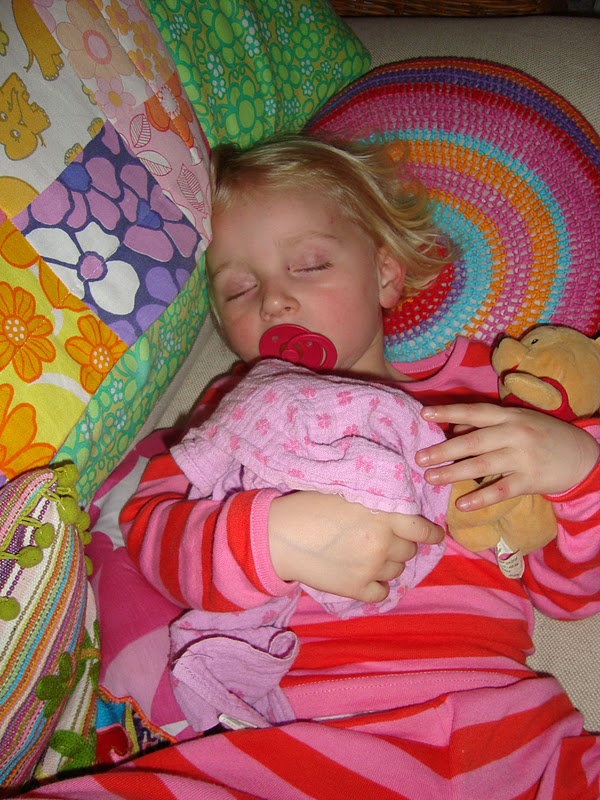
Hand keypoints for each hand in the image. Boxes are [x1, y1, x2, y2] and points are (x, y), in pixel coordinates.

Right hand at [268, 491, 443, 603]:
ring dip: (387, 564)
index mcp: (384, 514)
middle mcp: (384, 542)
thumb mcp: (348, 492)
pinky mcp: (357, 589)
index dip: (431, 533)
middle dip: (399, 544)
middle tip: (380, 538)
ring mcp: (372, 568)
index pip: (423, 528)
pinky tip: (363, 576)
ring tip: (366, 555)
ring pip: (397, 571)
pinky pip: (382, 593)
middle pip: (409, 550)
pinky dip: (377, 586)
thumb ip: (377, 503)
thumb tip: (398, 510)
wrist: (279, 536)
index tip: (433, 535)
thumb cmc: (309, 506)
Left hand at [416, 403, 599, 510]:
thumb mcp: (518, 421)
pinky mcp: (530, 480)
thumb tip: (452, 429)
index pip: (474, 412)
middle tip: (420, 458)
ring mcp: (523, 457)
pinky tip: (461, 504)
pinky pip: (501, 490)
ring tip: (431, 478)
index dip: (448, 412)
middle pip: (473, 440)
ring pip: (482, 465)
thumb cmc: (542, 436)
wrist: (583, 455)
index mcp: (509, 416)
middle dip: (444, 450)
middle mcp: (514, 433)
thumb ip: (486, 424)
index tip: (424, 414)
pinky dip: (480, 497)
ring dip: (454, 472)